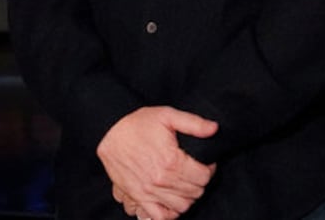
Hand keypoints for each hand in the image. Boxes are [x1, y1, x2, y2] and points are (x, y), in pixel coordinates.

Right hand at [97, 106, 217, 219]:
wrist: (109, 132)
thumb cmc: (138, 123)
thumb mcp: (167, 115)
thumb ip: (193, 123)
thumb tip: (214, 129)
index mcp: (172, 161)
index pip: (204, 176)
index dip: (208, 168)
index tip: (204, 163)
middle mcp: (161, 180)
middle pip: (195, 192)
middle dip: (199, 182)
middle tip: (194, 171)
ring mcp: (149, 191)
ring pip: (182, 206)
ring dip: (188, 197)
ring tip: (184, 183)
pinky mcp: (139, 197)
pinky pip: (160, 217)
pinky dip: (170, 213)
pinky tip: (172, 201)